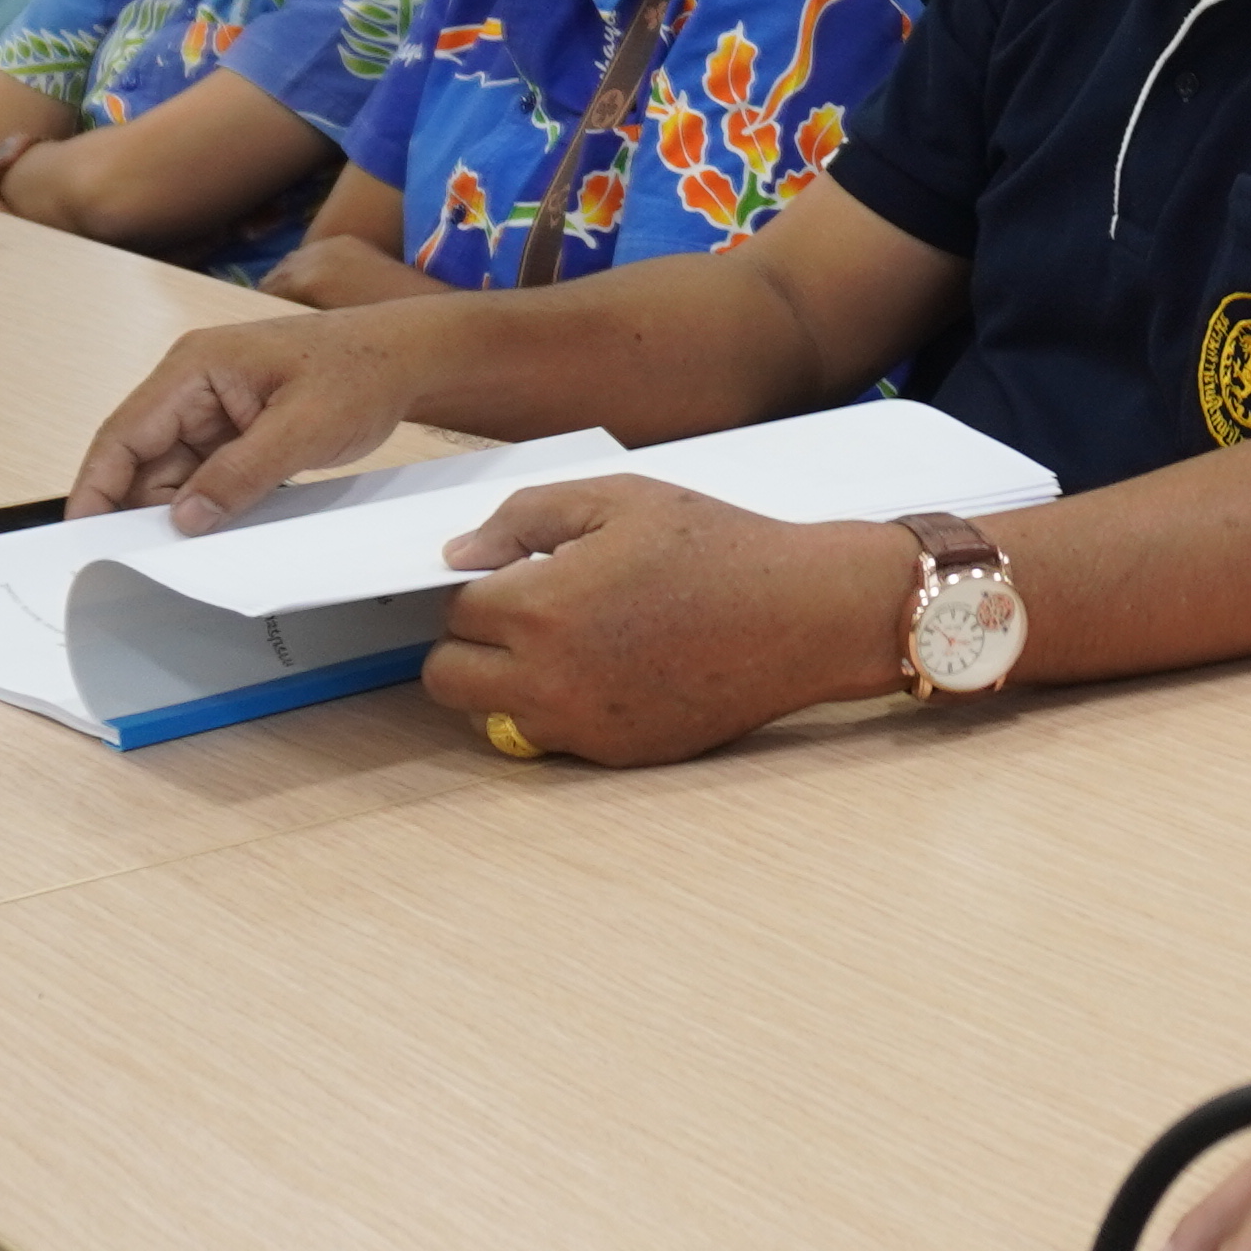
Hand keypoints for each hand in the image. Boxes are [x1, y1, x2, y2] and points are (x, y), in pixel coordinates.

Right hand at [70, 310, 410, 524]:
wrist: (409, 359)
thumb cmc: (362, 369)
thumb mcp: (304, 427)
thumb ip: (240, 474)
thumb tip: (185, 519)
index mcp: (194, 367)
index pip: (124, 433)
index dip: (96, 485)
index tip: (81, 533)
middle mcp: (193, 386)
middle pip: (142, 458)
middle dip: (138, 508)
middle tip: (137, 562)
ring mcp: (215, 408)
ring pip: (173, 472)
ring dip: (177, 511)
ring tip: (182, 557)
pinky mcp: (237, 430)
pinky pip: (206, 474)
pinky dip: (207, 504)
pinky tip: (213, 535)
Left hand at [421, 477, 901, 766]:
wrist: (803, 616)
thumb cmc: (720, 547)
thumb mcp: (620, 498)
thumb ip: (525, 516)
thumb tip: (460, 555)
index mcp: (541, 606)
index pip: (454, 610)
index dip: (480, 583)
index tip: (515, 573)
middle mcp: (548, 677)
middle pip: (447, 678)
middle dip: (470, 643)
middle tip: (519, 615)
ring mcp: (581, 723)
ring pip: (492, 716)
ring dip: (507, 682)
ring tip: (566, 643)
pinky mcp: (615, 752)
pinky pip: (553, 737)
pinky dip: (562, 708)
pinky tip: (611, 668)